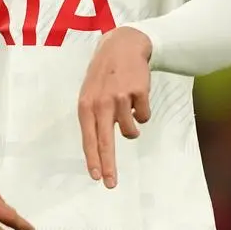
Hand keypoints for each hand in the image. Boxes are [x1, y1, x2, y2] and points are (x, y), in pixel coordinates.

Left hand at [77, 26, 152, 188]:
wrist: (123, 45)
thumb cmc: (105, 75)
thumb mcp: (91, 93)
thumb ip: (94, 118)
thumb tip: (99, 149)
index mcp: (86, 104)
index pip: (88, 138)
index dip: (92, 159)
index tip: (95, 178)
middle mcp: (101, 102)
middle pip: (105, 141)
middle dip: (108, 165)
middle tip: (110, 184)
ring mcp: (120, 97)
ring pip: (131, 131)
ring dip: (132, 127)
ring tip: (128, 109)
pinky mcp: (139, 92)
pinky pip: (144, 116)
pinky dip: (143, 111)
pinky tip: (137, 96)